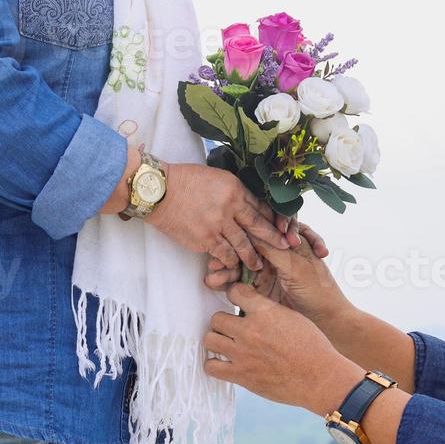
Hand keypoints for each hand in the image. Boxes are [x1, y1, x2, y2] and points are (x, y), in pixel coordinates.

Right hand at [145, 162, 286, 271]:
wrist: (160, 191)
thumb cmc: (184, 180)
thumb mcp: (216, 177)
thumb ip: (232, 191)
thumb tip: (246, 203)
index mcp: (235, 188)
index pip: (259, 206)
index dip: (271, 219)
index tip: (280, 228)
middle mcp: (231, 206)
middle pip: (258, 226)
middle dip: (273, 239)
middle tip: (285, 248)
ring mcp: (218, 224)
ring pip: (243, 244)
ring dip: (253, 256)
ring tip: (259, 265)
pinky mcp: (205, 239)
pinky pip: (224, 254)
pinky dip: (231, 262)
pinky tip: (235, 266)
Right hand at [204, 221, 351, 328]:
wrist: (326, 321)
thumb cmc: (319, 290)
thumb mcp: (296, 266)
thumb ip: (273, 250)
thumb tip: (250, 233)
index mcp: (288, 241)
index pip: (263, 229)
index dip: (246, 232)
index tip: (233, 238)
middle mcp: (276, 253)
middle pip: (247, 246)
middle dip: (231, 252)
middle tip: (217, 258)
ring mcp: (267, 271)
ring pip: (241, 263)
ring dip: (226, 267)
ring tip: (212, 272)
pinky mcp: (260, 288)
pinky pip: (239, 282)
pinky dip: (226, 281)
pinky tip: (215, 281)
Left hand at [204, 282, 361, 415]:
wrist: (320, 377)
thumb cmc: (313, 348)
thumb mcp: (293, 317)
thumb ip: (269, 311)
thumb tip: (253, 310)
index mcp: (265, 312)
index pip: (234, 291)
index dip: (235, 295)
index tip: (237, 301)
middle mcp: (250, 331)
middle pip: (216, 318)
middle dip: (223, 321)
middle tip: (232, 329)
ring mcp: (243, 354)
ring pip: (210, 339)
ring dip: (217, 340)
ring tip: (226, 344)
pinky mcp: (241, 376)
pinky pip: (211, 366)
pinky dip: (214, 364)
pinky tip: (225, 363)